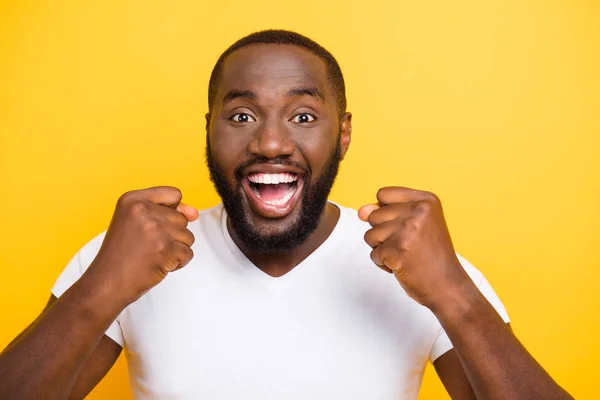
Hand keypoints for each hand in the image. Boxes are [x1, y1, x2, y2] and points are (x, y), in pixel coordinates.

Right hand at [84, 186, 198, 306]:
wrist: (106, 283)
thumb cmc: (121, 255)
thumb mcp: (136, 223)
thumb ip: (167, 211)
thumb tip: (194, 213)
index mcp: (132, 199)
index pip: (174, 194)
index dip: (172, 212)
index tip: (155, 225)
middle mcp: (142, 210)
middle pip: (182, 219)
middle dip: (172, 236)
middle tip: (147, 246)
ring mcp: (154, 229)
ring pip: (188, 236)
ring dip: (175, 250)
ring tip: (152, 255)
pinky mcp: (164, 248)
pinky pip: (188, 253)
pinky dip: (178, 263)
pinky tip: (158, 265)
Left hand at [358, 187, 472, 310]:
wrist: (448, 285)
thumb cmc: (431, 255)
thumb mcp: (416, 225)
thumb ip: (386, 212)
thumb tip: (361, 211)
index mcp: (426, 200)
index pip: (383, 194)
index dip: (386, 212)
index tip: (406, 225)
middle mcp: (418, 211)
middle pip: (373, 215)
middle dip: (383, 233)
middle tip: (408, 244)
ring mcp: (407, 230)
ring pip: (370, 235)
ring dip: (382, 248)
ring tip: (405, 254)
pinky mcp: (397, 250)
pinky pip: (374, 254)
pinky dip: (384, 263)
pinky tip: (403, 265)